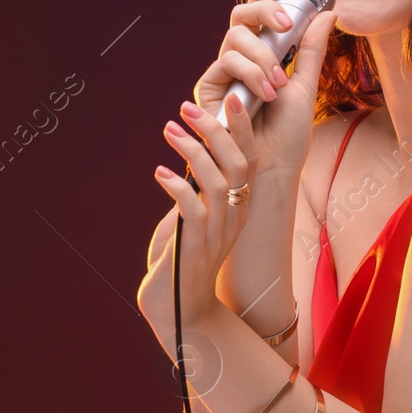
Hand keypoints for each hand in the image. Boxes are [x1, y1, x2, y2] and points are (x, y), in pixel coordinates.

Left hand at [136, 93, 258, 331]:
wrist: (182, 314)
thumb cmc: (183, 265)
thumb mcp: (194, 223)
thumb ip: (196, 196)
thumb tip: (186, 168)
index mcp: (240, 207)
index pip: (251, 159)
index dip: (244, 128)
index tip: (232, 97)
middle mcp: (235, 217)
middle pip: (238, 163)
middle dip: (216, 129)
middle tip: (188, 107)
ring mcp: (217, 234)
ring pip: (216, 181)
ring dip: (192, 151)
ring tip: (169, 131)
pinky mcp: (195, 248)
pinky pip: (191, 210)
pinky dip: (177, 187)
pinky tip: (160, 173)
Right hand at [192, 0, 337, 180]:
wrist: (273, 167)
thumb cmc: (288, 134)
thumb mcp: (305, 86)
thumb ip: (312, 50)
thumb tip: (328, 13)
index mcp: (265, 54)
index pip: (261, 14)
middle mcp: (241, 57)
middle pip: (243, 14)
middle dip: (264, 9)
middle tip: (286, 23)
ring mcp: (224, 70)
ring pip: (236, 36)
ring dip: (262, 56)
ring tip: (278, 84)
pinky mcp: (210, 86)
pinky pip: (226, 61)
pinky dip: (249, 72)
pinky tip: (264, 93)